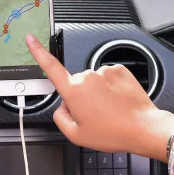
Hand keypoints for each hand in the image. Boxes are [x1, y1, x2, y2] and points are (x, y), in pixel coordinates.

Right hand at [26, 34, 173, 158]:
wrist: (142, 127)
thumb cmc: (112, 132)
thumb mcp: (77, 136)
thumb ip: (60, 119)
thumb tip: (62, 107)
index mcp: (74, 92)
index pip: (50, 67)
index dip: (38, 52)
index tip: (31, 39)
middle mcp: (87, 77)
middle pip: (76, 84)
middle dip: (81, 97)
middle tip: (95, 115)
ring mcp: (104, 72)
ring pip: (94, 82)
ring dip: (98, 93)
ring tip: (110, 110)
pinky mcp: (119, 69)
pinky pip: (108, 78)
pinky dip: (111, 88)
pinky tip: (117, 101)